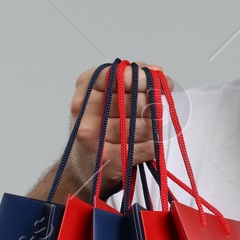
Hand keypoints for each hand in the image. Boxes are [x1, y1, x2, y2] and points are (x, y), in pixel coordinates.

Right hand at [66, 61, 168, 200]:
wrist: (82, 168)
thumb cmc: (99, 128)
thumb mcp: (106, 97)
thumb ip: (129, 79)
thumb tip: (156, 71)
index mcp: (85, 91)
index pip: (117, 76)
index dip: (142, 77)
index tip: (157, 81)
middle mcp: (85, 113)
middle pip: (135, 102)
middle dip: (152, 105)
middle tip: (154, 109)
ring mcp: (95, 138)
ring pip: (144, 125)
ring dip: (154, 127)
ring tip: (147, 130)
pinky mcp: (109, 160)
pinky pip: (147, 146)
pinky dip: (153, 145)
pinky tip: (146, 145)